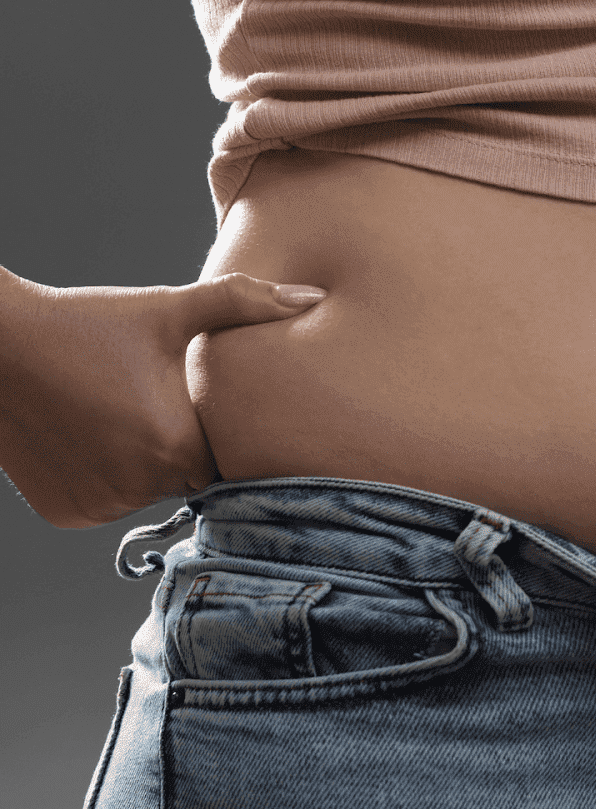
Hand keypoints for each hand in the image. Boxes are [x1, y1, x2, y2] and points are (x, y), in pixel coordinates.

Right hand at [0, 273, 326, 528]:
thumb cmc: (87, 322)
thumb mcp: (170, 311)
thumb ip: (244, 303)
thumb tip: (314, 295)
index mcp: (176, 447)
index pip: (230, 459)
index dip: (223, 433)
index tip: (204, 405)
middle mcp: (138, 487)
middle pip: (191, 477)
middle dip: (184, 446)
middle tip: (152, 401)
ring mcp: (98, 506)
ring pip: (150, 491)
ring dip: (146, 464)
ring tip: (118, 411)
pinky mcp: (67, 514)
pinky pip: (109, 500)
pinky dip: (107, 477)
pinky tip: (90, 433)